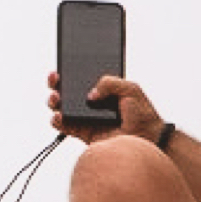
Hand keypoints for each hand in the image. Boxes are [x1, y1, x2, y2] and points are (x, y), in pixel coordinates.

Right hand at [47, 72, 165, 145]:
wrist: (147, 138)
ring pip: (62, 107)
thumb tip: (90, 94)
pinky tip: (59, 116)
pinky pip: (64, 126)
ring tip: (56, 98)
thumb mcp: (130, 88)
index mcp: (102, 88)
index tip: (63, 63)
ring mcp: (86, 117)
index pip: (81, 76)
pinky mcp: (83, 132)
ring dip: (53, 100)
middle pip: (67, 89)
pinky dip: (57, 121)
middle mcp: (91, 102)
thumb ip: (110, 83)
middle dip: (56, 82)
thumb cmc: (143, 113)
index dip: (70, 69)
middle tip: (55, 77)